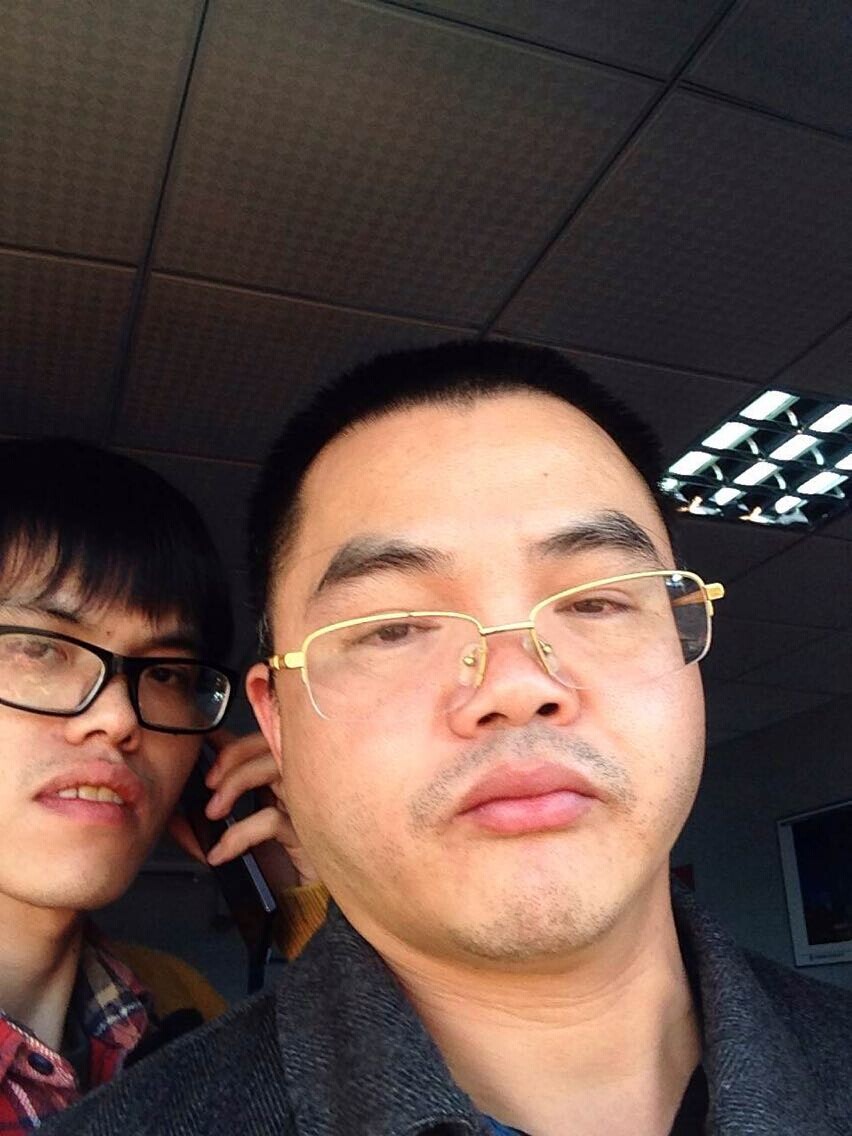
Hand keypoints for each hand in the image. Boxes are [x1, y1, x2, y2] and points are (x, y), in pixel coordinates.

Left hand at [168, 728, 306, 891]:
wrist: (303, 901)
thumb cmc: (278, 862)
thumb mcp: (245, 825)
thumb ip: (221, 808)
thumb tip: (181, 805)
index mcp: (286, 777)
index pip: (266, 738)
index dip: (236, 739)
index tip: (207, 746)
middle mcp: (300, 782)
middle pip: (273, 743)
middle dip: (235, 755)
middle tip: (209, 782)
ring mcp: (307, 803)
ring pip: (276, 768)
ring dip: (237, 782)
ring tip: (213, 811)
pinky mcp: (308, 832)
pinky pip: (272, 820)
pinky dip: (239, 834)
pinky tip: (221, 852)